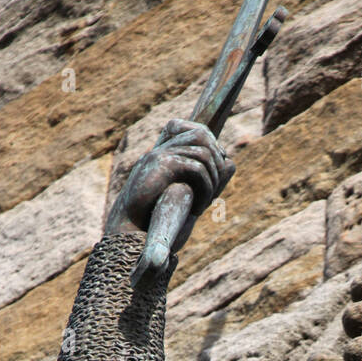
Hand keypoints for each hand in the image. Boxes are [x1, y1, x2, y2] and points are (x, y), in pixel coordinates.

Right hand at [104, 118, 233, 249]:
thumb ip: (208, 180)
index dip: (213, 145)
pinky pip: (197, 168)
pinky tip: (197, 209)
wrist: (129, 230)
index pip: (196, 130)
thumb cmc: (155, 218)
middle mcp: (163, 149)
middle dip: (217, 161)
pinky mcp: (162, 164)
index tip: (218, 169)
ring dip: (213, 179)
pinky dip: (205, 189)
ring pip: (203, 152)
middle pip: (202, 133)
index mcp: (166, 154)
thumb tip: (232, 162)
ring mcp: (161, 154)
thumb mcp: (188, 197)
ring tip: (206, 202)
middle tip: (214, 188)